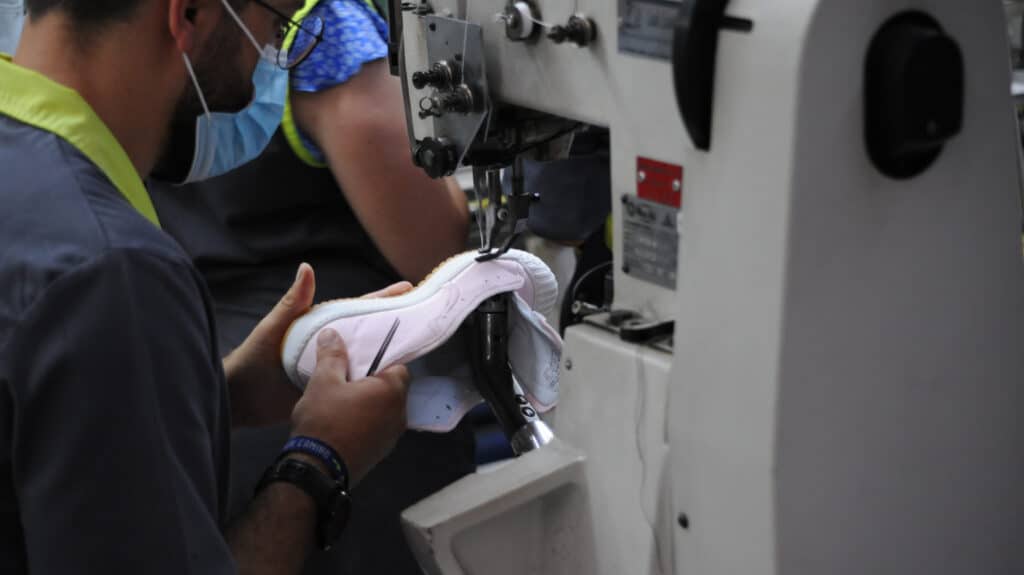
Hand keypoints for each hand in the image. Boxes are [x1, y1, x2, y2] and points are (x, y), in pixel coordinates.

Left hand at [224, 263, 412, 427]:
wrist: (241, 399)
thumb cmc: (254, 358)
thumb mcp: (275, 328)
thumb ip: (293, 302)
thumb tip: (307, 267)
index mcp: (321, 325)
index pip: (357, 308)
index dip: (382, 298)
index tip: (408, 288)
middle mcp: (332, 345)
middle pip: (369, 332)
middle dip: (395, 322)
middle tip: (424, 316)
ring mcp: (334, 368)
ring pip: (367, 358)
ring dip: (390, 354)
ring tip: (419, 347)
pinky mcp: (333, 390)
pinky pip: (359, 384)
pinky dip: (376, 382)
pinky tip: (395, 382)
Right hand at [291, 329, 410, 484]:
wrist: (316, 470)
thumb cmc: (323, 422)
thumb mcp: (323, 381)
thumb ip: (332, 356)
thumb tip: (332, 335)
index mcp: (392, 392)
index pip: (399, 366)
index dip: (381, 361)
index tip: (362, 361)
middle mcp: (399, 414)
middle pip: (393, 389)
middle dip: (373, 382)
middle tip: (348, 379)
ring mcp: (392, 437)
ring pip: (385, 410)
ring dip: (369, 404)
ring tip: (342, 400)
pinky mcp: (381, 453)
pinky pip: (378, 428)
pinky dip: (366, 422)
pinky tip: (343, 422)